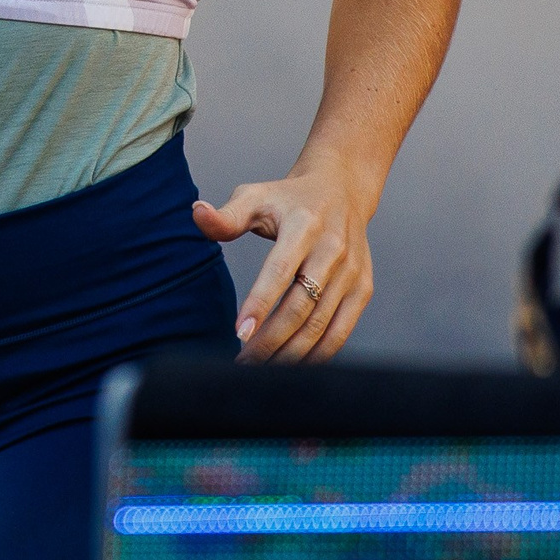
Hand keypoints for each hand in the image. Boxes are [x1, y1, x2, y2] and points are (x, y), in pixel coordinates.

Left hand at [192, 160, 378, 362]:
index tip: (239, 333)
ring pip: (321, 325)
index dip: (260, 303)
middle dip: (271, 339)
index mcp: (304, 225)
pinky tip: (292, 363)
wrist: (341, 191)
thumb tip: (197, 214)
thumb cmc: (287, 199)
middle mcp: (333, 250)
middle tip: (243, 361)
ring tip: (261, 368)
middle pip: (301, 306)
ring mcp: (352, 273)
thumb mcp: (255, 196)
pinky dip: (318, 353)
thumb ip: (227, 215)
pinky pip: (341, 331)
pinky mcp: (363, 289)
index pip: (280, 270)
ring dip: (291, 353)